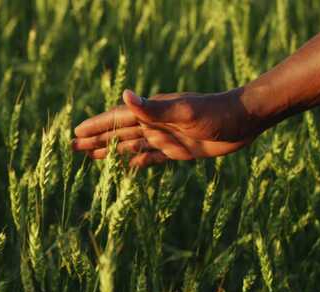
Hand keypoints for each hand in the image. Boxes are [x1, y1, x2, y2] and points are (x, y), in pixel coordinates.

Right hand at [72, 89, 260, 166]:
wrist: (245, 121)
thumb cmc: (216, 113)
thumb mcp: (185, 111)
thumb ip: (154, 108)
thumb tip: (125, 95)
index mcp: (153, 112)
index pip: (117, 118)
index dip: (97, 126)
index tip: (76, 132)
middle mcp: (156, 124)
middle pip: (120, 132)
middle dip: (97, 139)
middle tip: (74, 147)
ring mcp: (166, 137)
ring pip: (131, 145)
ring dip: (112, 150)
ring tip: (92, 157)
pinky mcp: (178, 150)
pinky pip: (152, 158)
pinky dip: (137, 162)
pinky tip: (127, 167)